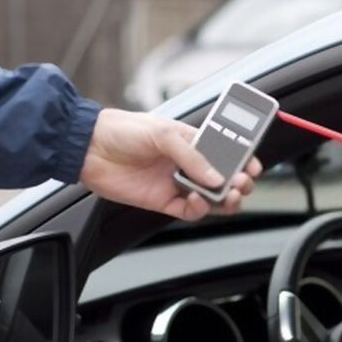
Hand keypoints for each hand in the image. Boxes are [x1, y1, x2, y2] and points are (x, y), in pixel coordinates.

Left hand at [80, 109, 261, 220]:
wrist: (87, 148)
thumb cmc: (123, 130)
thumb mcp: (164, 134)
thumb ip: (194, 157)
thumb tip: (217, 177)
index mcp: (193, 142)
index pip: (227, 153)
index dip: (244, 160)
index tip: (254, 166)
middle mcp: (188, 164)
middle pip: (225, 179)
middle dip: (239, 182)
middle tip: (242, 182)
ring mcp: (177, 183)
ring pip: (212, 198)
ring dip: (226, 199)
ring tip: (230, 195)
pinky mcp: (163, 201)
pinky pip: (190, 211)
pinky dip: (199, 208)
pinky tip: (196, 199)